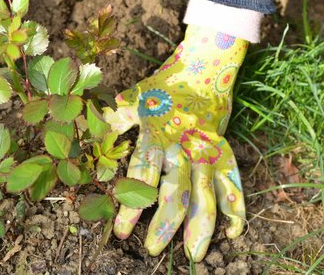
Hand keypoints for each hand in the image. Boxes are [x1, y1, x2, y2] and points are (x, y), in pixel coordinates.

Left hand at [104, 25, 246, 261]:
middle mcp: (183, 146)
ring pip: (206, 194)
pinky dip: (235, 207)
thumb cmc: (163, 87)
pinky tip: (233, 232)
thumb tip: (88, 131)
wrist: (205, 68)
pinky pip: (232, 182)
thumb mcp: (133, 99)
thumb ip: (113, 119)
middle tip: (152, 249)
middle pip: (176, 190)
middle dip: (165, 223)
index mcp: (157, 134)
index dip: (131, 206)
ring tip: (193, 255)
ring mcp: (207, 151)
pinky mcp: (224, 151)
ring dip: (201, 226)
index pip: (142, 176)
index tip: (122, 233)